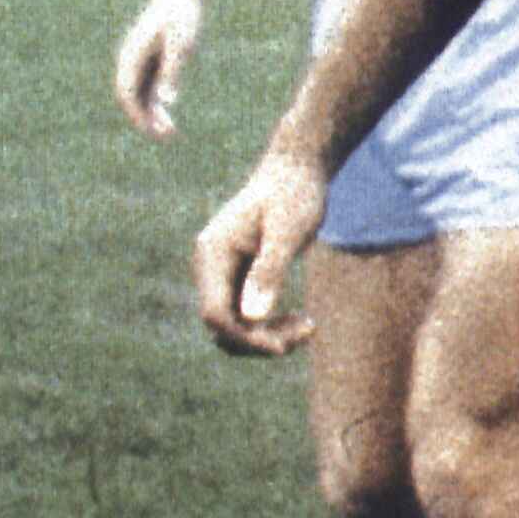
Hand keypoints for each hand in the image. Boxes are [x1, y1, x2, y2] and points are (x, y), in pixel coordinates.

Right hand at [116, 0, 203, 137]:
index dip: (137, 114)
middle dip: (144, 118)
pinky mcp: (151, 57)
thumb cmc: (184, 16)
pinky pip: (148, 84)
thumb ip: (173, 72)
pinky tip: (168, 112)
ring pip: (140, 92)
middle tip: (165, 137)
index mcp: (132, 55)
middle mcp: (130, 59)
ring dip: (151, 112)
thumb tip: (166, 102)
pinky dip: (155, 100)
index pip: (127, 93)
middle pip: (131, 96)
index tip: (152, 131)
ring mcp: (139, 58)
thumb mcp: (182, 45)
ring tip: (170, 132)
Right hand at [191, 151, 327, 356]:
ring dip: (266, 336)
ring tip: (309, 327)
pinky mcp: (239, 277)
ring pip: (233, 325)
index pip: (214, 313)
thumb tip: (251, 317)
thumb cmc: (296, 194)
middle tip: (308, 331)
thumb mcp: (289, 231)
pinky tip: (303, 320)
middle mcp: (210, 266)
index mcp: (213, 254)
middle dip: (259, 339)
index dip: (244, 337)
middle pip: (221, 325)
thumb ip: (269, 271)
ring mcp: (222, 273)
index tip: (284, 346)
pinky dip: (270, 324)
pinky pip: (245, 315)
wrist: (297, 171)